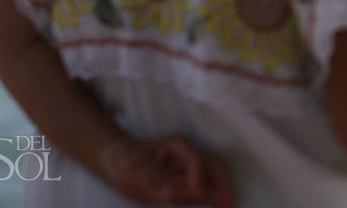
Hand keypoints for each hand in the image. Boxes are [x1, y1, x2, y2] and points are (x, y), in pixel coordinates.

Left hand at [99, 135, 233, 207]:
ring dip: (223, 192)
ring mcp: (191, 169)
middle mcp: (189, 155)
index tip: (196, 194)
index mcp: (178, 145)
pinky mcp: (188, 182)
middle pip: (214, 166)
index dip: (198, 177)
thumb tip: (169, 193)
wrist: (117, 161)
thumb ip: (151, 177)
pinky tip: (220, 207)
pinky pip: (206, 189)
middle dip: (223, 184)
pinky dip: (214, 198)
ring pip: (214, 178)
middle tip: (229, 204)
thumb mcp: (132, 165)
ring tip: (229, 207)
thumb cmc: (124, 157)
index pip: (195, 159)